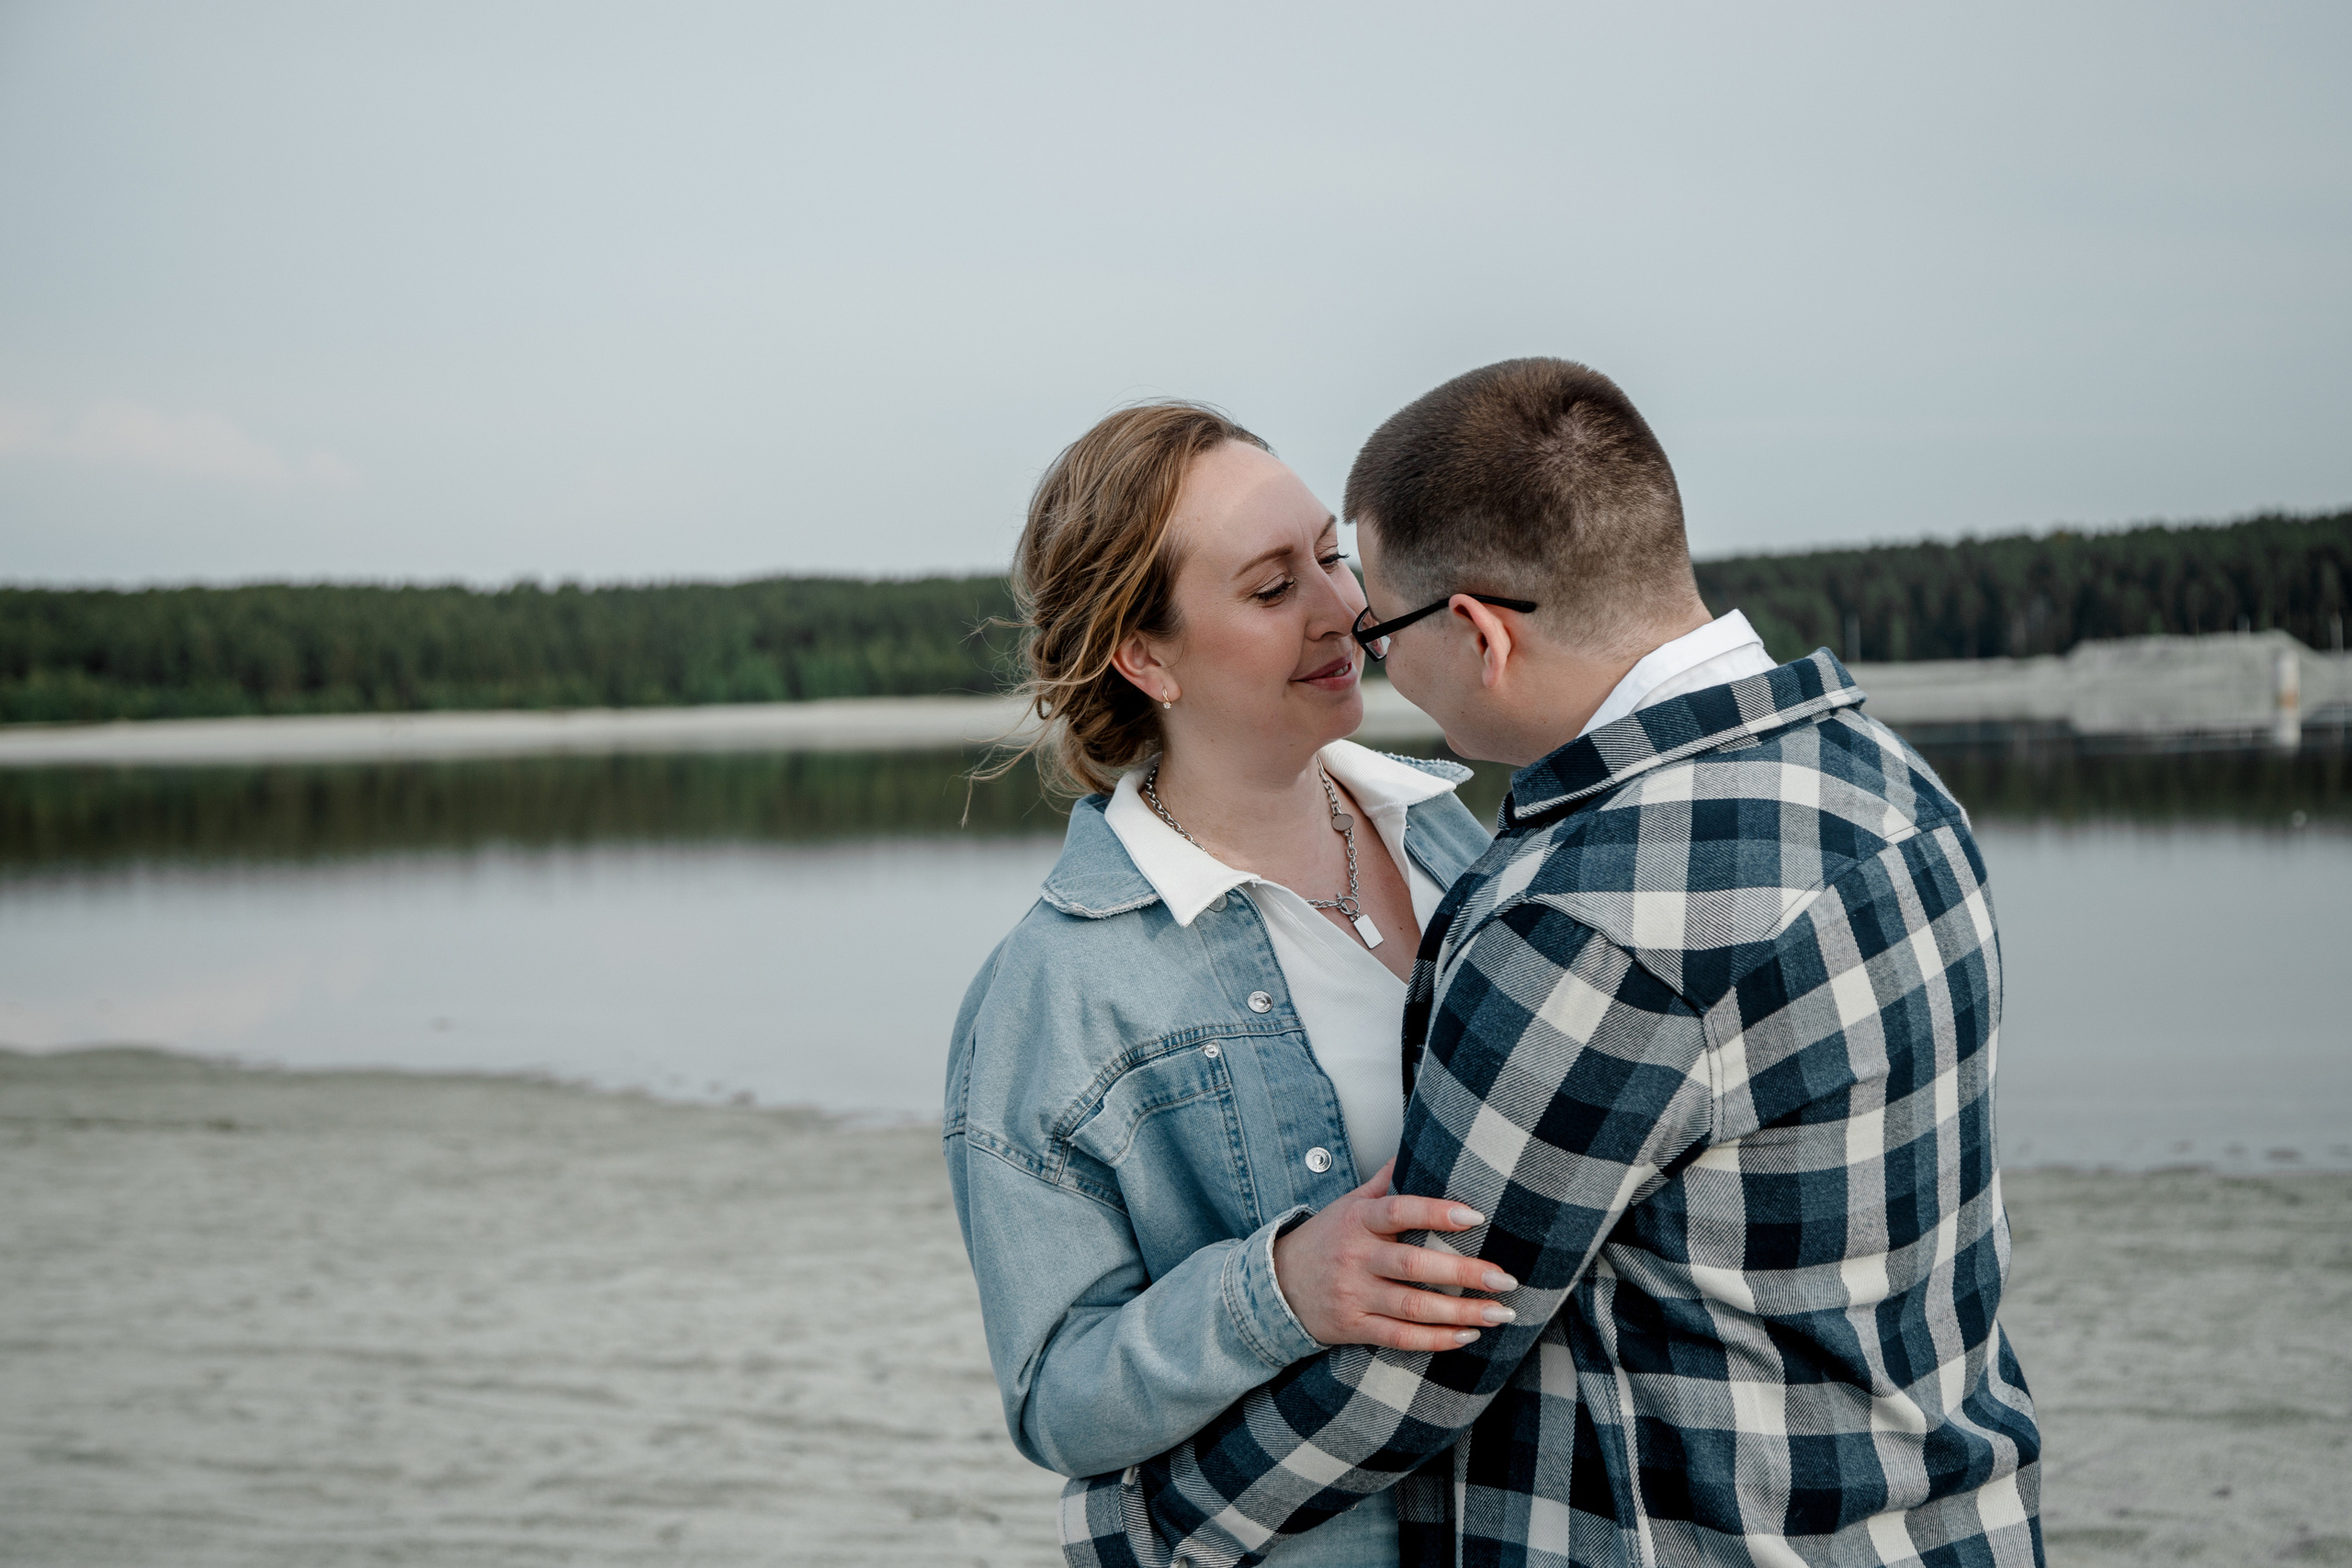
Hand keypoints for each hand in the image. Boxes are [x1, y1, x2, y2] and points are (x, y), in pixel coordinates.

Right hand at [1270, 1160, 1519, 1350]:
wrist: (1275, 1286)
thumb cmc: (1323, 1241)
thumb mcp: (1347, 1204)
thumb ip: (1383, 1183)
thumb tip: (1416, 1146)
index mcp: (1358, 1221)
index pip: (1398, 1211)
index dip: (1436, 1212)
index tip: (1476, 1215)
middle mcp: (1355, 1257)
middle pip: (1413, 1266)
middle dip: (1464, 1273)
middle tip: (1506, 1278)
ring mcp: (1354, 1294)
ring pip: (1413, 1307)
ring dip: (1461, 1312)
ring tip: (1499, 1312)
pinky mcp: (1354, 1326)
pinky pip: (1400, 1338)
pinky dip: (1436, 1339)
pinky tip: (1467, 1335)